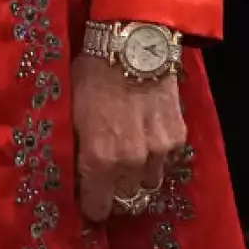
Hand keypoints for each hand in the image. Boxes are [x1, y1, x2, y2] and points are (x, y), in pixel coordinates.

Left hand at [72, 51, 186, 222]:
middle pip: (126, 200)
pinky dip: (157, 158)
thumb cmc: (92, 70)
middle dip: (115, 192)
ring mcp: (158, 151)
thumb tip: (72, 170)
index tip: (88, 197)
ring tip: (128, 159)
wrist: (132, 42)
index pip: (97, 206)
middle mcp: (131, 162)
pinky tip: (146, 138)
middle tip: (107, 177)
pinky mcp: (177, 138)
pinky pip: (167, 163)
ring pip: (149, 184)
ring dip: (138, 177)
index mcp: (99, 157)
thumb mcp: (71, 106)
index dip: (91, 205)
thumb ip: (75, 145)